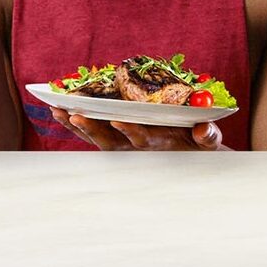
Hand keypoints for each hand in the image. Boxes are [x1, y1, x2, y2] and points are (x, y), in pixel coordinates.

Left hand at [50, 107, 222, 150]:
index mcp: (156, 145)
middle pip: (109, 140)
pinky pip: (90, 132)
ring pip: (95, 136)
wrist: (192, 155)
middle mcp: (134, 147)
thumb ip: (208, 136)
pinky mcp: (113, 138)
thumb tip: (204, 131)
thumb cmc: (200, 144)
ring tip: (56, 111)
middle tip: (74, 115)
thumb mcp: (209, 142)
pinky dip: (74, 122)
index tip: (118, 120)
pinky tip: (58, 110)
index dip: (130, 131)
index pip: (140, 139)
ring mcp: (121, 144)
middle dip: (91, 128)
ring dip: (76, 124)